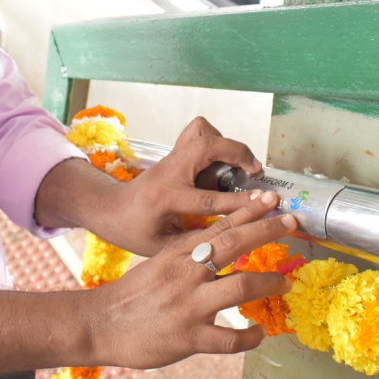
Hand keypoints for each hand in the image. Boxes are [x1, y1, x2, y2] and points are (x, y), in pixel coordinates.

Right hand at [89, 193, 295, 368]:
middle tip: (292, 223)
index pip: (218, 225)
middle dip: (266, 231)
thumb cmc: (132, 295)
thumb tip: (222, 244)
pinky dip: (250, 336)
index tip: (272, 200)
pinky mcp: (188, 338)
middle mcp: (185, 274)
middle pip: (233, 245)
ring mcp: (188, 306)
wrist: (99, 324)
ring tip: (284, 282)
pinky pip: (230, 339)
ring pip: (240, 286)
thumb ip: (190, 254)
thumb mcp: (159, 263)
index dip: (249, 211)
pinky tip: (260, 333)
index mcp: (177, 253)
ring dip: (268, 283)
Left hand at [104, 117, 262, 255]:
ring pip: (201, 131)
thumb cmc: (136, 232)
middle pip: (206, 147)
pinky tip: (220, 162)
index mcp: (165, 198)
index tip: (267, 201)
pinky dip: (214, 141)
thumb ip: (199, 241)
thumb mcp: (165, 246)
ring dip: (225, 144)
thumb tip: (236, 238)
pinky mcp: (174, 152)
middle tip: (255, 171)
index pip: (209, 200)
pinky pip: (197, 133)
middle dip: (237, 154)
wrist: (112, 210)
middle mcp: (168, 171)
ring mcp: (170, 158)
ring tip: (239, 164)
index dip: (241, 202)